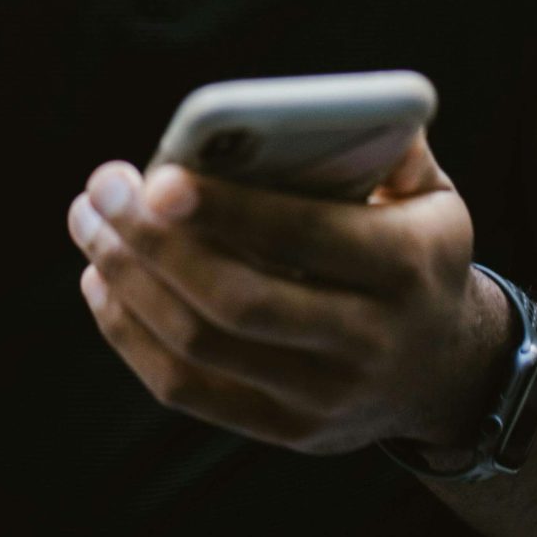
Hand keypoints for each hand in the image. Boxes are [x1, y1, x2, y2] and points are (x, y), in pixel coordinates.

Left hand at [67, 135, 513, 456]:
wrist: (447, 369)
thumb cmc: (417, 251)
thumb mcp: (429, 193)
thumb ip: (381, 139)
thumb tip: (308, 104)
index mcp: (407, 267)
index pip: (306, 237)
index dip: (228, 209)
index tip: (158, 176)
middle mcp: (370, 342)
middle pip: (239, 301)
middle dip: (155, 243)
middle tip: (101, 191)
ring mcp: (326, 398)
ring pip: (202, 346)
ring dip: (129, 282)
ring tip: (90, 225)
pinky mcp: (289, 432)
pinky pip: (188, 389)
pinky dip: (130, 336)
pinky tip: (101, 283)